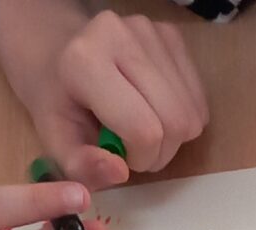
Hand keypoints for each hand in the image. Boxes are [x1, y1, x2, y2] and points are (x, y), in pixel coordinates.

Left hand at [0, 3, 208, 186]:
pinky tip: (156, 110)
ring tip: (144, 128)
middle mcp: (120, 35)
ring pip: (192, 114)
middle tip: (137, 150)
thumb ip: (83, 166)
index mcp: (85, 61)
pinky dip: (183, 118)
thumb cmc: (60, 103)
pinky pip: (198, 99)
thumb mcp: (57, 142)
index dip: (141, 159)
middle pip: (175, 122)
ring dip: (174, 138)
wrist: (60, 53)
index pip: (144, 130)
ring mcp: (150, 30)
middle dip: (162, 152)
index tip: (123, 157)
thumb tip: (120, 173)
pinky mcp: (170, 35)